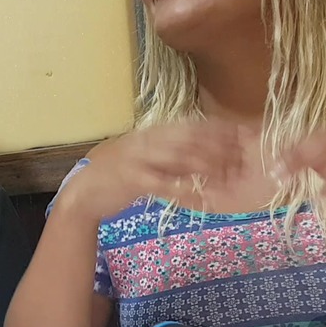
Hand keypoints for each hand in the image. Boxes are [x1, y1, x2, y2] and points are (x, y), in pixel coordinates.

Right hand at [57, 120, 243, 221]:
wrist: (83, 191)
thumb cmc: (116, 175)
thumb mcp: (145, 158)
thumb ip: (171, 156)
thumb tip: (202, 155)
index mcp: (152, 133)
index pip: (191, 125)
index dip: (218, 129)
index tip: (242, 135)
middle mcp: (148, 141)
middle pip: (191, 140)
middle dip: (219, 149)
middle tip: (242, 161)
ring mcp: (139, 159)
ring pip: (181, 158)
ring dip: (208, 168)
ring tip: (229, 179)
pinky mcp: (133, 180)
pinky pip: (164, 185)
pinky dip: (185, 192)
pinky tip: (202, 200)